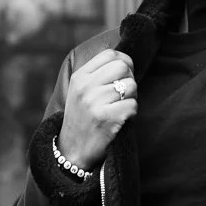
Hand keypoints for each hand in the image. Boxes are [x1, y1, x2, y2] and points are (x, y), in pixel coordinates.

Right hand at [58, 49, 136, 169]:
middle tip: (124, 93)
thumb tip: (125, 61)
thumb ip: (97, 73)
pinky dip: (131, 112)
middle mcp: (86, 87)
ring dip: (131, 97)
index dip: (124, 61)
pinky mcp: (106, 118)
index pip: (110, 54)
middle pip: (123, 66)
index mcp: (80, 77)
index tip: (124, 74)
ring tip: (119, 107)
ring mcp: (95, 102)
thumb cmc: (82, 118)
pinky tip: (121, 118)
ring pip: (131, 86)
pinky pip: (133, 105)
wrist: (72, 151)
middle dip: (129, 79)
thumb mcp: (80, 91)